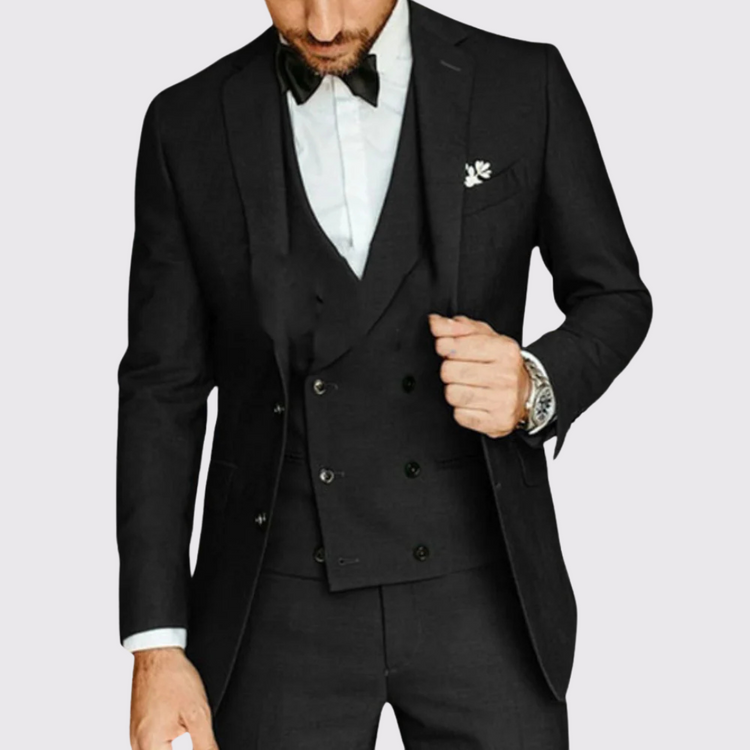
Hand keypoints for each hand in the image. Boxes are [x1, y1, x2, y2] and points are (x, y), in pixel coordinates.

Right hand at [130, 647, 217, 749]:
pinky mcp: (138, 728)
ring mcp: (136, 737)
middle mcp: (138, 744)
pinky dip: (166, 745)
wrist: (157, 654)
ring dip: (174, 747)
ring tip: (187, 729)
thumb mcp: (198, 714)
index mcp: (150, 746)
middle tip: (194, 733)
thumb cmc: (172, 677)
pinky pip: (151, 746)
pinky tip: (179, 734)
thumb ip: (205, 745)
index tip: (201, 744)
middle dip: (187, 747)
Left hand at [428, 313, 530, 438]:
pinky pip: (460, 415)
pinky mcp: (496, 422)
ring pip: (452, 394)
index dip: (444, 347)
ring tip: (467, 386)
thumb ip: (458, 327)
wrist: (528, 394)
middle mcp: (506, 375)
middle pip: (449, 372)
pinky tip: (473, 403)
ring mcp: (503, 401)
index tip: (447, 349)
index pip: (456, 346)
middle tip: (461, 370)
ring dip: (453, 390)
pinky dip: (461, 410)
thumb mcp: (486, 338)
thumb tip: (435, 322)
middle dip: (449, 370)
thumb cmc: (502, 364)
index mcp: (504, 350)